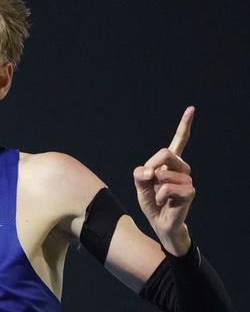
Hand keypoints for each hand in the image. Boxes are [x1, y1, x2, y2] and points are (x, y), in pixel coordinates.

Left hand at [133, 107, 195, 255]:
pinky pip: (167, 188)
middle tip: (151, 181)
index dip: (184, 126)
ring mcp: (187, 179)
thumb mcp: (140, 185)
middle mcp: (182, 169)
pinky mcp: (189, 192)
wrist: (160, 224)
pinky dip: (160, 196)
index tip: (191, 109)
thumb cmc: (152, 203)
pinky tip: (165, 203)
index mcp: (169, 164)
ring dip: (155, 187)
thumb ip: (140, 173)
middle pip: (165, 153)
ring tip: (161, 197)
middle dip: (152, 166)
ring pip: (164, 173)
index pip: (178, 142)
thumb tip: (151, 171)